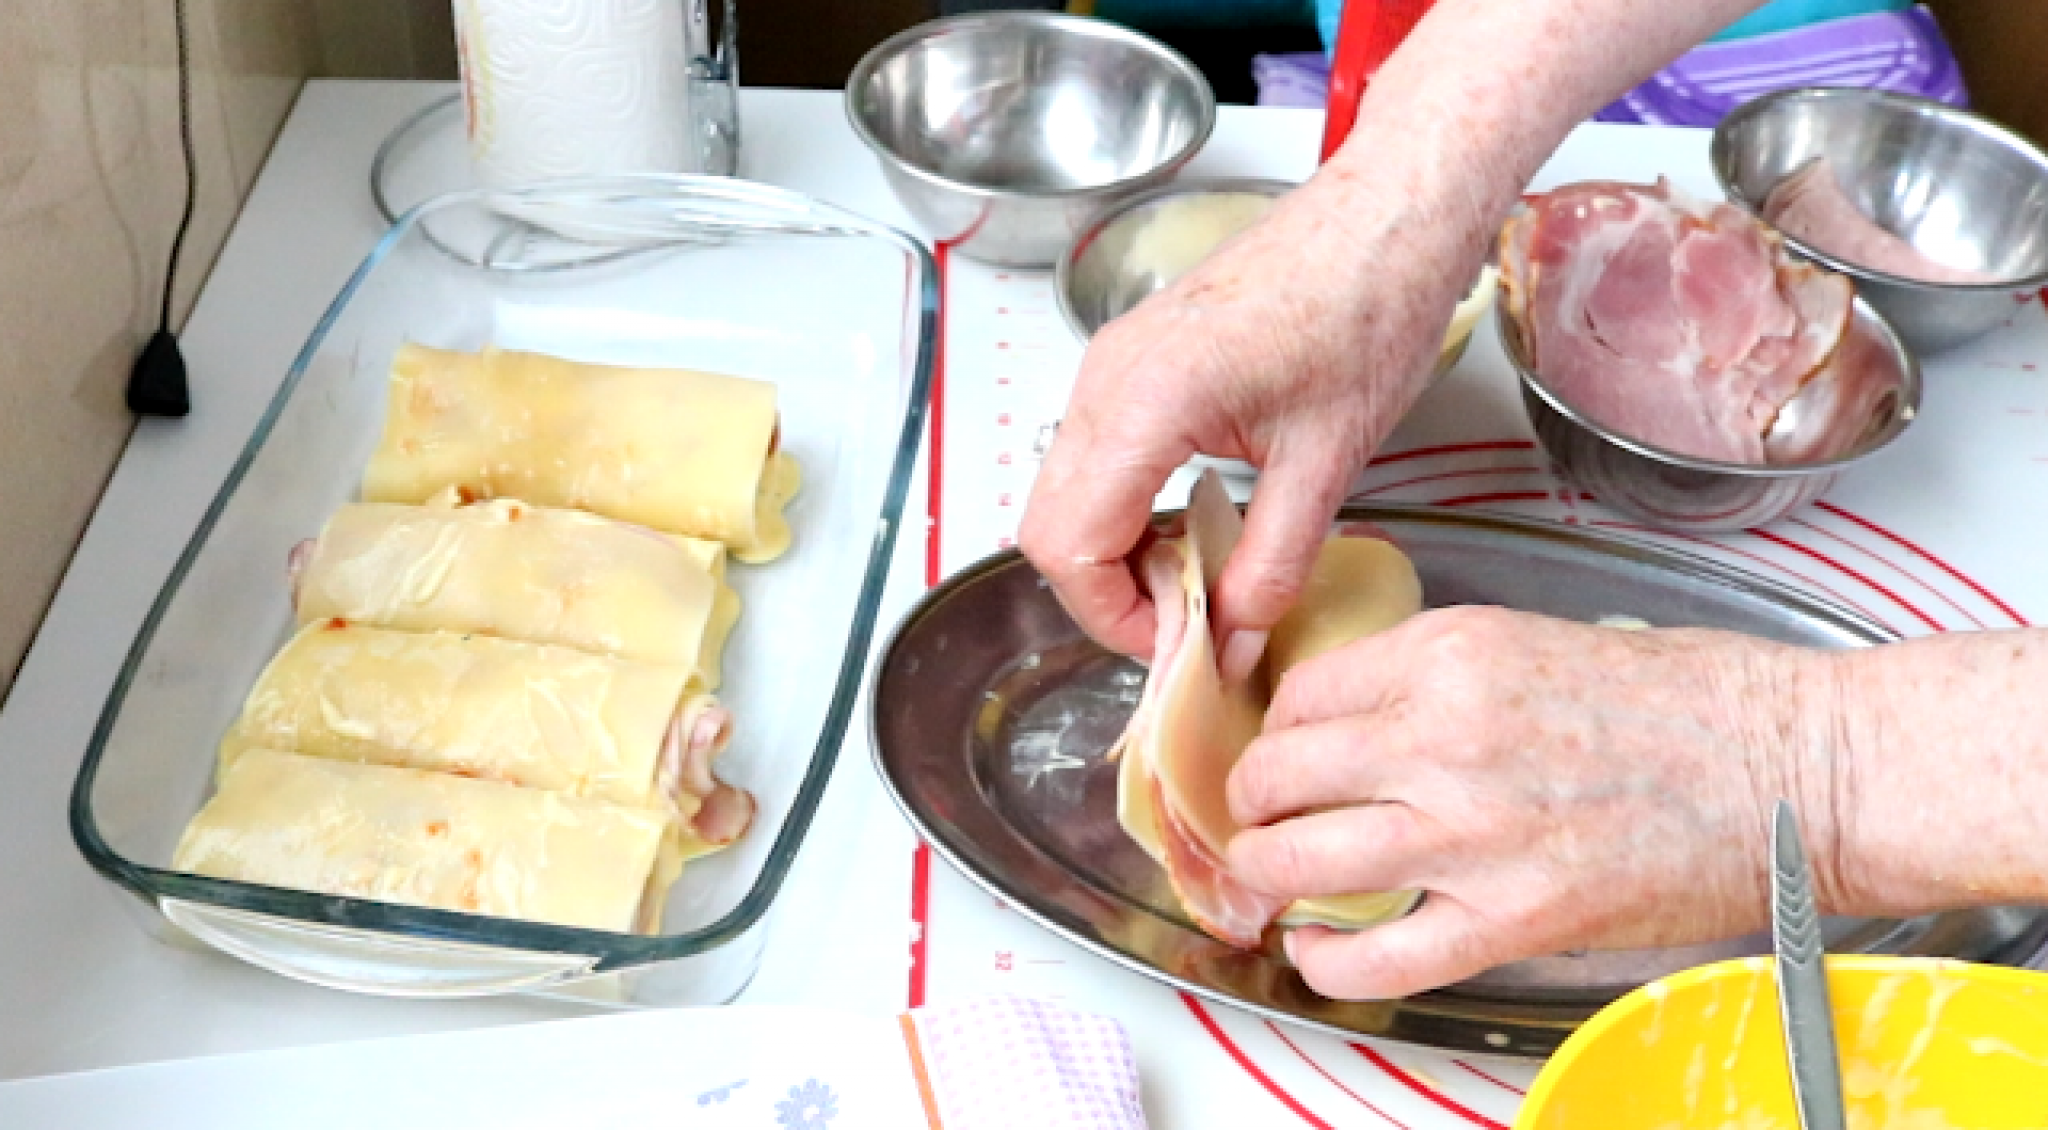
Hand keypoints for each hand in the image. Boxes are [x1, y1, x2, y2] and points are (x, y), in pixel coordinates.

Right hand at [1018, 174, 1468, 659]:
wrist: (1386, 217)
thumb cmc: (1368, 309)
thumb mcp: (1328, 463)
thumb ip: (1270, 568)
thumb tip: (1230, 643)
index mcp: (1144, 400)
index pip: (1069, 546)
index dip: (1112, 617)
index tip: (1177, 648)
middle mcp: (1106, 379)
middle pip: (1049, 527)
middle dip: (1106, 594)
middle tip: (1187, 625)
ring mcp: (1111, 364)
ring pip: (1065, 493)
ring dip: (1115, 552)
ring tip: (1198, 577)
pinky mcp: (1134, 359)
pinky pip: (1094, 457)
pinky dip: (1125, 509)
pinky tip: (1192, 523)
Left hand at [1224, 605, 1839, 999]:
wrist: (1796, 765)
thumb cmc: (1689, 698)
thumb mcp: (1532, 641)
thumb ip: (1434, 678)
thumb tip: (1352, 721)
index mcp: (1449, 653)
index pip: (1299, 695)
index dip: (1279, 732)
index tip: (1286, 753)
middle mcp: (1442, 735)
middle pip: (1276, 775)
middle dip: (1253, 802)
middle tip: (1264, 816)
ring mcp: (1471, 832)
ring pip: (1297, 860)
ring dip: (1268, 873)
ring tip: (1278, 877)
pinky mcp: (1509, 919)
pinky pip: (1372, 955)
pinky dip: (1325, 959)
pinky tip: (1318, 946)